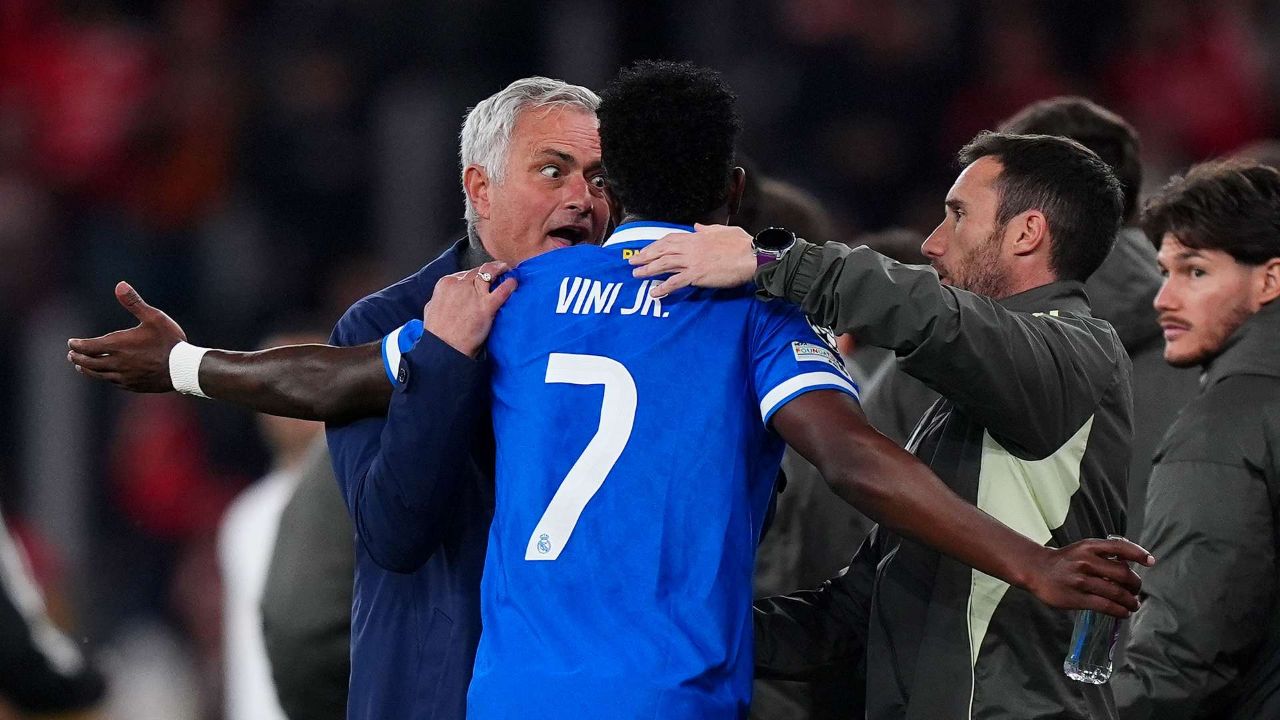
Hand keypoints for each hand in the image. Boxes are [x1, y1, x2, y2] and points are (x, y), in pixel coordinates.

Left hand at [66, 282, 186, 391]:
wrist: (184, 368)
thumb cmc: (169, 341)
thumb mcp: (154, 317)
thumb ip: (134, 302)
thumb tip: (120, 284)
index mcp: (118, 345)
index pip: (87, 347)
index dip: (77, 345)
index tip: (71, 342)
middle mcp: (117, 362)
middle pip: (88, 362)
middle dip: (77, 358)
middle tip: (71, 354)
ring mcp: (124, 376)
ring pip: (98, 374)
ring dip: (87, 369)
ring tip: (81, 367)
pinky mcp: (132, 385)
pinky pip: (112, 382)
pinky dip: (104, 377)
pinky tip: (105, 375)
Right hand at [423, 261, 516, 357]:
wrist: (445, 347)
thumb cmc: (437, 333)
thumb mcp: (431, 309)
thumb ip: (438, 299)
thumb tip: (443, 297)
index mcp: (446, 284)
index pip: (465, 273)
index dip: (476, 274)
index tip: (482, 276)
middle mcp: (460, 285)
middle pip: (479, 271)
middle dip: (489, 269)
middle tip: (498, 269)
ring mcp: (474, 294)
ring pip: (490, 273)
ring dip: (500, 269)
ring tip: (506, 269)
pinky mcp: (486, 306)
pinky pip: (502, 291)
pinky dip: (510, 285)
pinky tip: (514, 283)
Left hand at [628, 223, 754, 295]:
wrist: (752, 256)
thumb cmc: (742, 244)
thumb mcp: (722, 230)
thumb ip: (706, 229)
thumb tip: (697, 226)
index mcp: (696, 237)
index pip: (669, 239)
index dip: (655, 245)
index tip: (646, 250)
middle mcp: (691, 248)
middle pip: (662, 251)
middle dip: (645, 256)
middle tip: (633, 262)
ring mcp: (692, 261)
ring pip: (664, 265)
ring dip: (648, 270)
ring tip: (636, 275)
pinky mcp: (697, 275)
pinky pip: (675, 282)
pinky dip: (663, 287)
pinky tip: (654, 293)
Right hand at [1024, 537, 1153, 617]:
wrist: (1036, 570)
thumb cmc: (1065, 560)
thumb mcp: (1082, 548)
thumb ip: (1104, 554)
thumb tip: (1130, 567)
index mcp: (1089, 546)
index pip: (1120, 547)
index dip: (1139, 554)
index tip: (1150, 562)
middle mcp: (1086, 561)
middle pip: (1123, 574)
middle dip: (1136, 585)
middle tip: (1136, 591)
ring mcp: (1081, 581)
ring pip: (1117, 593)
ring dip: (1131, 601)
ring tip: (1133, 605)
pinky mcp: (1077, 598)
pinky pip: (1106, 606)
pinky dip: (1120, 611)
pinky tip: (1123, 612)